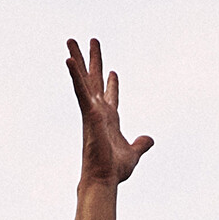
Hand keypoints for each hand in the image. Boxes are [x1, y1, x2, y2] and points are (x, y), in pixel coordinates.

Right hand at [69, 37, 151, 185]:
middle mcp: (98, 111)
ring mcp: (92, 110)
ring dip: (78, 59)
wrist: (104, 179)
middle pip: (95, 80)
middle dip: (93, 60)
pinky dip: (74, 75)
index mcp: (109, 119)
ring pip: (84, 79)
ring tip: (71, 40)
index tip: (114, 71)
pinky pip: (80, 90)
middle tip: (92, 41)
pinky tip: (69, 60)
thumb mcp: (133, 154)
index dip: (113, 84)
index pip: (111, 96)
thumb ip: (141, 144)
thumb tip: (149, 139)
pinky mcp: (88, 113)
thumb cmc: (114, 170)